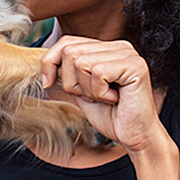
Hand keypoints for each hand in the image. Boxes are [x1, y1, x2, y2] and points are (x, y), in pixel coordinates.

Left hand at [39, 36, 166, 152]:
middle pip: (70, 51)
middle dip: (72, 81)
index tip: (48, 83)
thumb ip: (67, 74)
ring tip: (105, 98)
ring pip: (82, 62)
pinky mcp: (135, 65)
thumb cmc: (111, 117)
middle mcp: (119, 46)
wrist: (135, 137)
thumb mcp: (81, 91)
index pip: (67, 42)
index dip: (51, 62)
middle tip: (92, 97)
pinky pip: (98, 72)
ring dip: (87, 89)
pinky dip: (100, 92)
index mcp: (106, 48)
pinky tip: (115, 99)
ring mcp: (128, 54)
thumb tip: (44, 64)